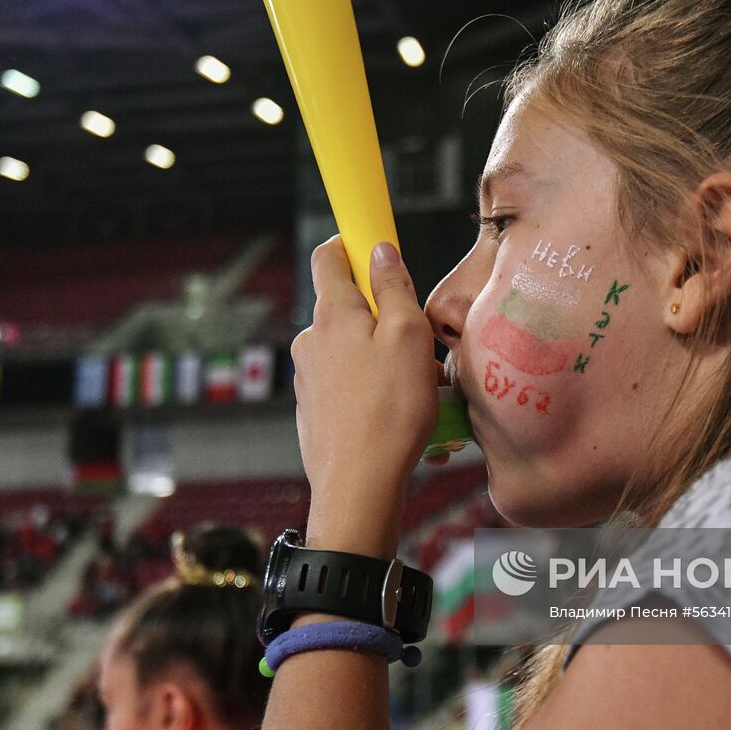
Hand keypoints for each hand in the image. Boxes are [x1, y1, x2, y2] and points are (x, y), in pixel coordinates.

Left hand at [291, 237, 438, 556]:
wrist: (359, 487)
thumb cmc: (390, 411)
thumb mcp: (409, 337)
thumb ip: (394, 287)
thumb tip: (380, 250)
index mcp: (332, 314)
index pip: (328, 256)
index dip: (351, 242)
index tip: (374, 245)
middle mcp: (311, 341)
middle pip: (348, 308)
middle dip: (384, 317)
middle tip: (420, 344)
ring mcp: (309, 377)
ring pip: (352, 351)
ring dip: (384, 360)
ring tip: (419, 391)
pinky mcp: (315, 410)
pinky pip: (349, 386)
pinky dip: (374, 391)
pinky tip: (400, 418)